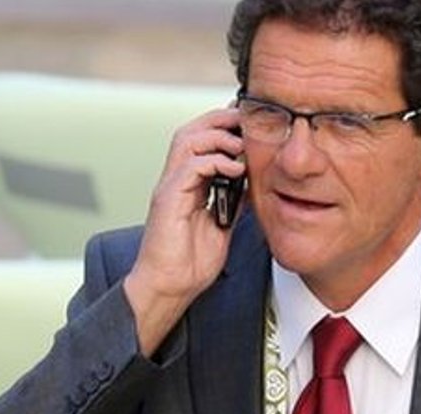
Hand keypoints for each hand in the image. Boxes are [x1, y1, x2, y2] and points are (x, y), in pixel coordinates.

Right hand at [124, 108, 245, 355]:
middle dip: (220, 119)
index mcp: (187, 184)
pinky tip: (235, 170)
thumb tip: (252, 185)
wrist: (171, 287)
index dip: (223, 127)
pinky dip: (214, 161)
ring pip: (187, 140)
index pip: (201, 140)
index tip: (250, 125)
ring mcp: (170, 187)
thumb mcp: (223, 225)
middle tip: (248, 122)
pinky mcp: (168, 199)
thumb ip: (233, 202)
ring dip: (218, 136)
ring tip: (242, 146)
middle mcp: (176, 180)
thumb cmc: (191, 262)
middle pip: (191, 130)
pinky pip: (189, 166)